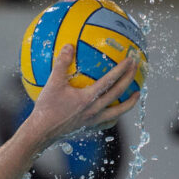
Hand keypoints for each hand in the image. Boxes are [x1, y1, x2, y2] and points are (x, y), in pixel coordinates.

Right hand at [24, 43, 139, 145]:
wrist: (41, 132)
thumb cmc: (46, 108)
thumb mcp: (52, 84)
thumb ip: (61, 64)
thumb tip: (69, 46)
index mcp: (88, 98)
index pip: (110, 80)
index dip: (122, 69)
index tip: (131, 59)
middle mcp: (94, 110)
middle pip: (118, 93)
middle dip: (130, 79)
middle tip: (137, 69)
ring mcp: (93, 121)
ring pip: (118, 111)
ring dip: (129, 102)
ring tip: (136, 94)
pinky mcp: (89, 128)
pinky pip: (107, 122)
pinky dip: (114, 117)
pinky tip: (115, 113)